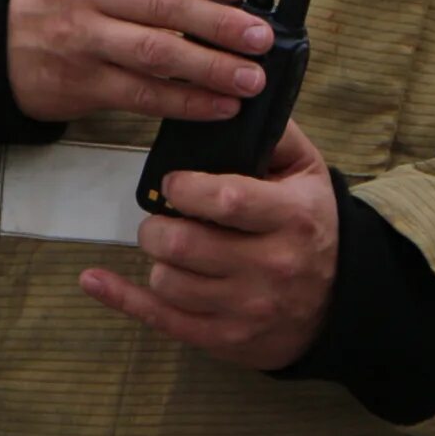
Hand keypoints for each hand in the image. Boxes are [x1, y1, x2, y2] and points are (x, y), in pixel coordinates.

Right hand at [6, 0, 272, 122]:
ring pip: (155, 53)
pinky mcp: (79, 82)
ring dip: (211, 68)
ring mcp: (78, 37)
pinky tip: (218, 105)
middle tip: (260, 39)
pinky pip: (142, 94)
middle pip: (162, 4)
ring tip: (250, 78)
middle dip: (220, 24)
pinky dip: (186, 102)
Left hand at [80, 121, 338, 370]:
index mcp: (293, 218)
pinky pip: (160, 320)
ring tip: (172, 245)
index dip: (185, 188)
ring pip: (168, 281)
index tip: (175, 183)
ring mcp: (248, 309)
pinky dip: (120, 297)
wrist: (339, 300)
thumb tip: (230, 97)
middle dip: (159, 224)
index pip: (225, 200)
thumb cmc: (311, 225)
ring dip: (158, 257)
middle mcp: (272, 266)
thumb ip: (273, 133)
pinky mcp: (226, 338)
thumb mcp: (308, 171)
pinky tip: (95, 279)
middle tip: (165, 216)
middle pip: (184, 245)